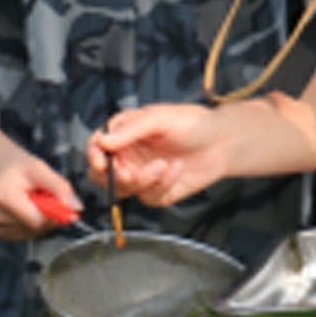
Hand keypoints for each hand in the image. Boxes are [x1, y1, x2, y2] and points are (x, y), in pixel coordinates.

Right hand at [0, 154, 84, 242]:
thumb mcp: (40, 169)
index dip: (54, 214)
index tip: (61, 202)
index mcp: (3, 197)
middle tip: (44, 196)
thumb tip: (76, 208)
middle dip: (48, 215)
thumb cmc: (17, 166)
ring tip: (33, 200)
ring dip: (41, 219)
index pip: (37, 221)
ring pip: (33, 233)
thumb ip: (60, 188)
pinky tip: (28, 209)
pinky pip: (27, 234)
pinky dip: (34, 224)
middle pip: (36, 229)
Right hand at [90, 104, 240, 207]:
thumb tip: (102, 141)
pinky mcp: (156, 191)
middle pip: (100, 175)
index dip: (93, 156)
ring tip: (162, 165)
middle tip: (128, 175)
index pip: (96, 147)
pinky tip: (177, 169)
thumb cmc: (191, 124)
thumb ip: (130, 130)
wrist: (222, 142)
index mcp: (123, 134)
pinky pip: (148, 197)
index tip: (103, 162)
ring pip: (123, 190)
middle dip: (111, 178)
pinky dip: (163, 185)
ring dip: (142, 181)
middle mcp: (128, 156)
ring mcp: (140, 175)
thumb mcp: (159, 119)